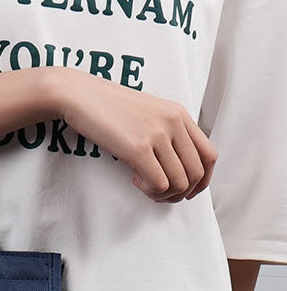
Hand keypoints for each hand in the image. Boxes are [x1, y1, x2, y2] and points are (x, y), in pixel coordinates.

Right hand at [53, 68, 217, 202]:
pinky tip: (135, 180)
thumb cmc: (109, 108)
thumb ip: (166, 133)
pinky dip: (150, 191)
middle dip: (181, 193)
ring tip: (146, 187)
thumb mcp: (147, 115)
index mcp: (180, 114)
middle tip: (161, 194)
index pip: (209, 155)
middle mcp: (174, 123)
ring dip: (164, 194)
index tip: (186, 191)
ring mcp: (157, 135)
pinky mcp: (138, 148)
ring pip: (179, 182)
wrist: (81, 95)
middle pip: (196, 173)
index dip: (202, 181)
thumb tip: (175, 166)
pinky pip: (159, 184)